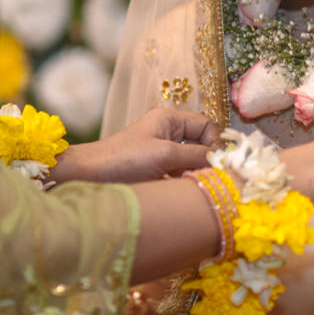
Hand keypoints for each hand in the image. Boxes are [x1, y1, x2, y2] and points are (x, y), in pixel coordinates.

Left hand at [54, 108, 221, 183]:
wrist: (90, 176)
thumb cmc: (124, 158)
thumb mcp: (165, 154)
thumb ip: (196, 155)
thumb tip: (223, 161)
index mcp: (169, 120)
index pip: (205, 125)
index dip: (214, 142)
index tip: (217, 163)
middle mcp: (167, 133)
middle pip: (201, 144)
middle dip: (207, 160)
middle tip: (210, 178)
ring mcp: (160, 153)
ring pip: (191, 162)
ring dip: (196, 174)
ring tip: (195, 187)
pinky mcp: (155, 171)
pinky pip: (179, 175)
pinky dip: (184, 183)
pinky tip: (183, 194)